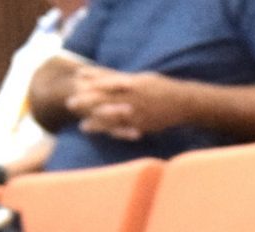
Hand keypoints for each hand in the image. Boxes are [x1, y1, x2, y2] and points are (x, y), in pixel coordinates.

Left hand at [70, 68, 197, 138]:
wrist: (184, 103)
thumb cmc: (161, 88)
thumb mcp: (141, 78)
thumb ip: (122, 78)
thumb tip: (101, 75)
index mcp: (133, 83)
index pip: (108, 80)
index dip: (92, 79)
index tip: (77, 77)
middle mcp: (133, 98)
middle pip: (106, 99)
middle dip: (87, 101)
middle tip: (70, 102)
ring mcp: (138, 113)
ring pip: (113, 117)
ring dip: (96, 121)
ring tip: (82, 125)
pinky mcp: (142, 125)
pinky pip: (123, 129)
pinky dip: (110, 131)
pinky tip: (100, 134)